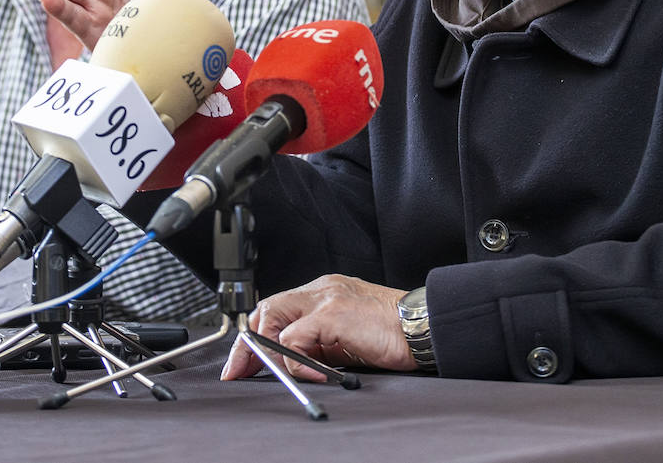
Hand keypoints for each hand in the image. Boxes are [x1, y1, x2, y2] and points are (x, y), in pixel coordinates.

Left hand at [222, 275, 414, 381]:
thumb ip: (319, 343)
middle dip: (247, 344)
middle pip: (265, 309)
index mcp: (325, 291)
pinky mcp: (331, 313)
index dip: (257, 336)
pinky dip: (294, 362)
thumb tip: (291, 364)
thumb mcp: (347, 338)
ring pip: (272, 319)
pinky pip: (293, 339)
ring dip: (267, 353)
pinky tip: (311, 374)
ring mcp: (325, 298)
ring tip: (274, 375)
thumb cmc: (394, 335)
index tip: (246, 363)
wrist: (424, 328)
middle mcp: (321, 289)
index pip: (277, 308)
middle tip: (239, 372)